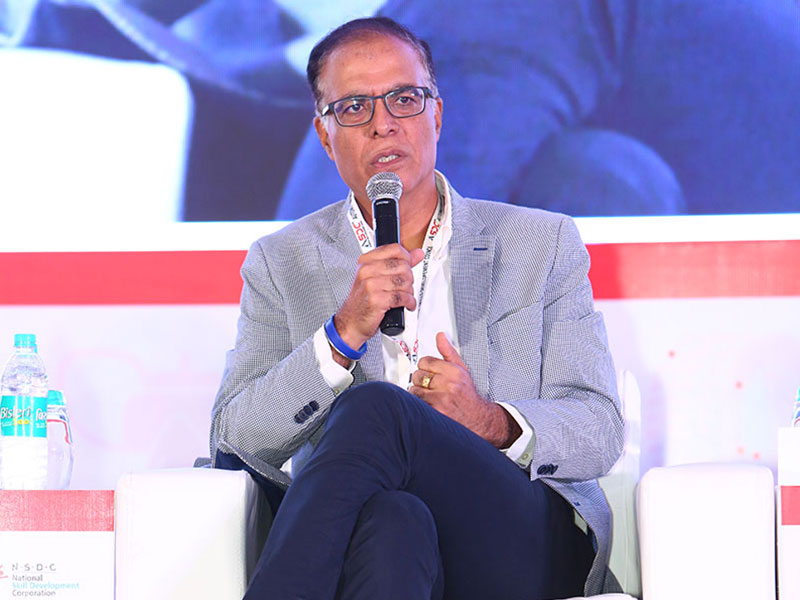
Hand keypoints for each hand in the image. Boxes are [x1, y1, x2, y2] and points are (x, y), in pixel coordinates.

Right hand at [334, 244, 424, 352]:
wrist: (351, 322)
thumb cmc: (363, 301)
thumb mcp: (376, 277)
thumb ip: (397, 263)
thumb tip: (417, 253)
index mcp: (365, 262)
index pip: (394, 249)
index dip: (406, 257)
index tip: (409, 264)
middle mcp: (366, 271)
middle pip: (402, 266)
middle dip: (409, 278)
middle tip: (405, 286)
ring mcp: (371, 285)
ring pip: (404, 282)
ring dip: (409, 292)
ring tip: (404, 296)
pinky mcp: (376, 299)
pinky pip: (402, 297)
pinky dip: (409, 302)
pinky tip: (406, 304)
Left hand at [410, 333, 519, 447]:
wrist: (477, 418)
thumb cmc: (467, 394)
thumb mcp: (461, 370)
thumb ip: (448, 352)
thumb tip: (440, 336)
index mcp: (454, 371)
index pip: (425, 361)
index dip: (425, 367)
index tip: (430, 373)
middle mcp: (448, 384)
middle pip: (418, 375)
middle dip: (422, 380)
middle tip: (430, 386)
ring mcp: (442, 399)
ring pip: (415, 390)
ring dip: (419, 393)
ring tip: (430, 396)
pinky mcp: (436, 412)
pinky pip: (417, 403)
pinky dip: (420, 404)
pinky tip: (429, 404)